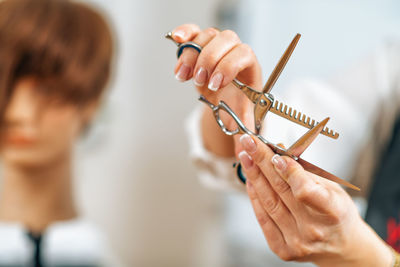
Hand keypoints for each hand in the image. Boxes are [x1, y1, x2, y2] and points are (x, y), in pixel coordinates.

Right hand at [170, 24, 262, 156]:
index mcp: (249, 65)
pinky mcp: (201, 42)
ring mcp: (217, 44)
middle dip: (209, 61)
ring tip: (183, 76)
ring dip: (191, 55)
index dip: (228, 67)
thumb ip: (244, 131)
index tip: (215, 85)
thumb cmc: (236, 102)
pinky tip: (175, 39)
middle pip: (224, 40)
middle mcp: (235, 49)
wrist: (227, 93)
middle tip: (199, 82)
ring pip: (206, 36)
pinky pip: (193, 31)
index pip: (243, 54)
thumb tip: (245, 150)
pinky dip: (184, 33)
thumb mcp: (241, 116)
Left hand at [238, 134, 392, 266]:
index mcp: (332, 212)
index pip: (305, 190)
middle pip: (281, 191)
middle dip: (262, 162)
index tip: (274, 153)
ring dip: (254, 176)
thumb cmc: (337, 213)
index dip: (288, 171)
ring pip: (268, 202)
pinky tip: (250, 180)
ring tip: (245, 156)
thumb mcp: (334, 189)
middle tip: (249, 142)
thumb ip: (306, 173)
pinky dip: (254, 197)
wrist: (342, 248)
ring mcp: (296, 242)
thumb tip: (279, 151)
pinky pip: (263, 218)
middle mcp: (313, 229)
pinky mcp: (283, 249)